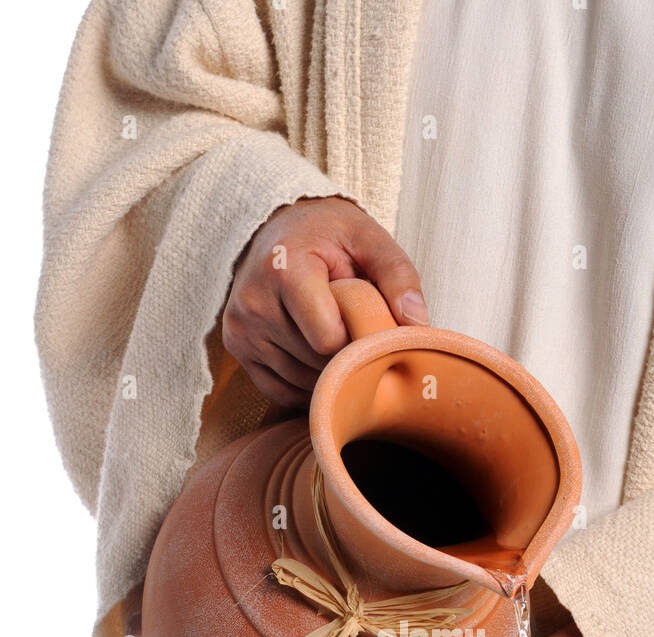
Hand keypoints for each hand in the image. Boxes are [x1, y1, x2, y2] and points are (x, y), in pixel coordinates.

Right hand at [222, 195, 427, 405]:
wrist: (277, 228)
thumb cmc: (328, 234)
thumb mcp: (368, 238)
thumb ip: (398, 276)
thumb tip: (418, 325)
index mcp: (284, 269)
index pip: (327, 340)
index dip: (356, 342)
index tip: (366, 325)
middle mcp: (254, 302)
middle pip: (314, 363)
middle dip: (343, 355)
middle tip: (353, 329)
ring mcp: (240, 328)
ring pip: (298, 381)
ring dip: (325, 372)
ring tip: (334, 337)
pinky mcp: (235, 346)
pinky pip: (278, 391)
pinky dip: (304, 384)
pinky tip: (316, 357)